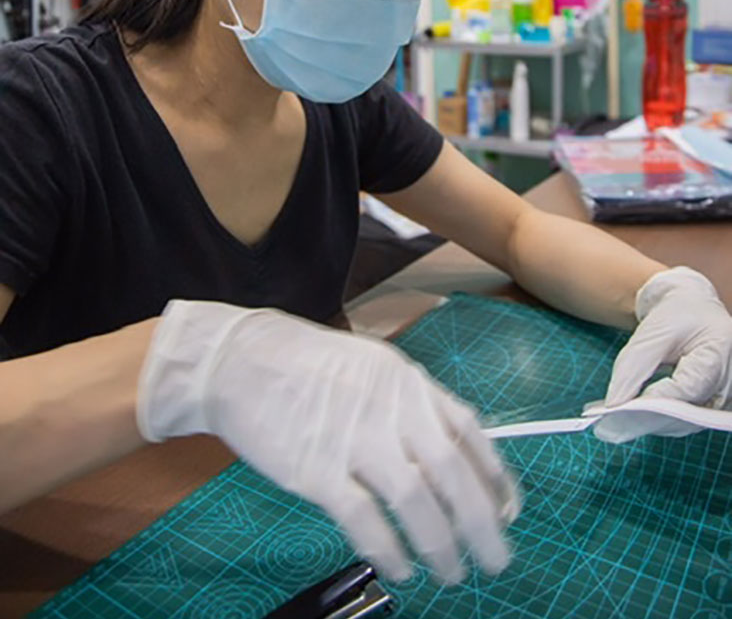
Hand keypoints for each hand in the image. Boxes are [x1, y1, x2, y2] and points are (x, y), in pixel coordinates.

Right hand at [137, 300, 519, 584]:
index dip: (495, 476)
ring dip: (441, 545)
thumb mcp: (372, 367)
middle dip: (482, 524)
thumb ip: (410, 405)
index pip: (468, 431)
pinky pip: (365, 520)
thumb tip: (449, 453)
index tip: (509, 511)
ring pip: (416, 502)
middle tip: (496, 560)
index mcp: (407, 382)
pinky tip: (401, 567)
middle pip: (451, 474)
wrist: (240, 361)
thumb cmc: (306, 364)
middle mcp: (390, 409)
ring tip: (452, 573)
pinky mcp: (317, 470)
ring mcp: (354, 439)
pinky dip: (389, 550)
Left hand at [596, 267, 731, 442]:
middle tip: (612, 424)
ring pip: (685, 423)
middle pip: (688, 411)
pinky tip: (632, 418)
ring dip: (650, 424)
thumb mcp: (652, 331)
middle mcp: (728, 380)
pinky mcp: (711, 407)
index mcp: (718, 352)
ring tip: (615, 423)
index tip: (625, 408)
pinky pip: (684, 422)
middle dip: (648, 418)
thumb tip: (614, 403)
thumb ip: (632, 366)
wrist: (694, 310)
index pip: (690, 386)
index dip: (657, 399)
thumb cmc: (677, 316)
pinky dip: (658, 421)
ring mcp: (723, 397)